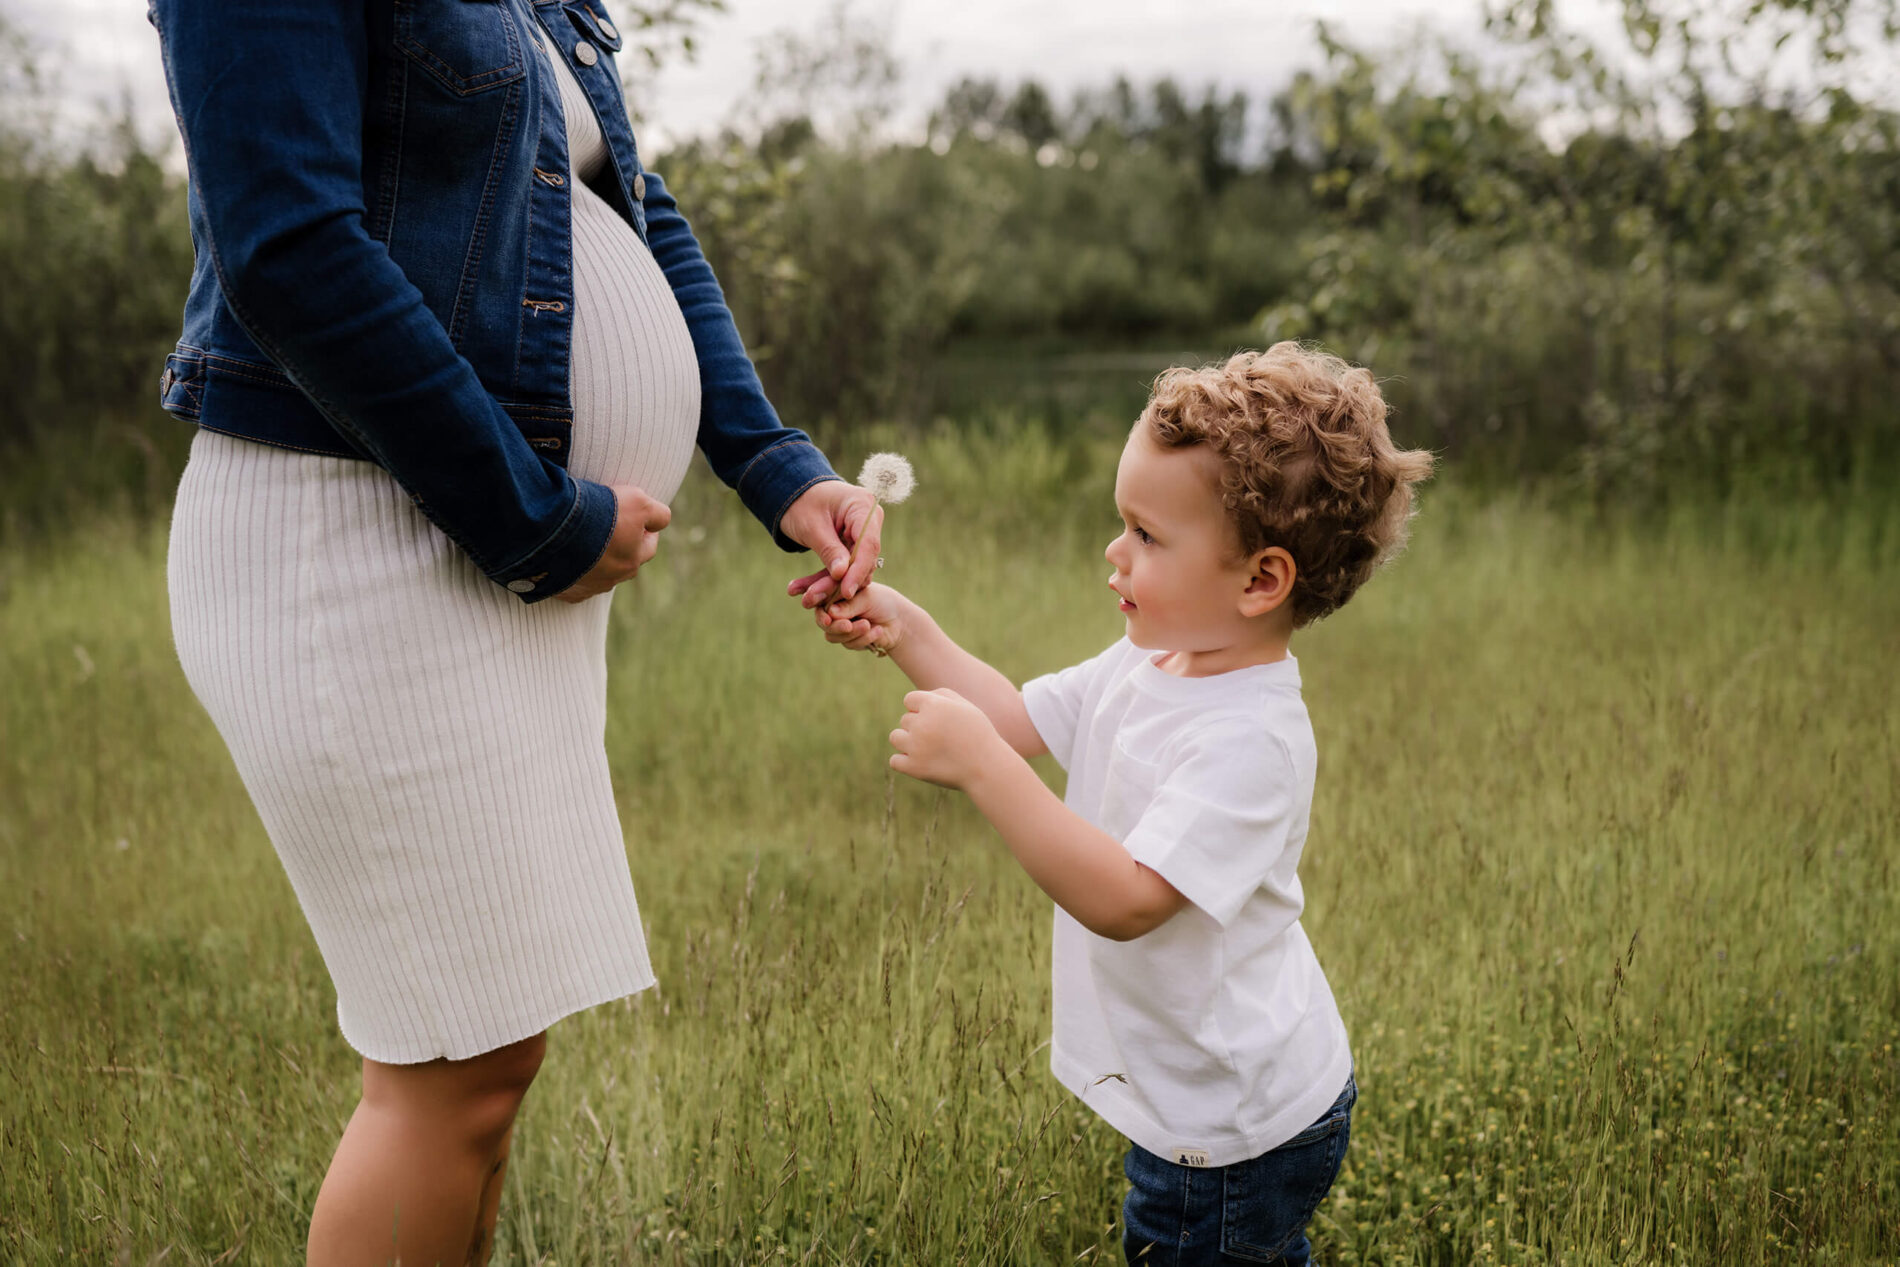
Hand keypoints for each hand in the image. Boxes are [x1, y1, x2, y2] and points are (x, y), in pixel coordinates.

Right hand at [554, 484, 670, 602]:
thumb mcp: (638, 501)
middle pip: (622, 563)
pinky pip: (570, 581)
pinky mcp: (561, 589)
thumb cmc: (600, 513)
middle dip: (621, 547)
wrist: (552, 527)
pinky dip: (570, 568)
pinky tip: (563, 554)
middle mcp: (611, 579)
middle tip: (610, 527)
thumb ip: (658, 513)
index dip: (645, 530)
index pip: (648, 546)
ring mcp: (584, 587)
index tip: (638, 519)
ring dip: (594, 558)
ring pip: (595, 573)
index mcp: (631, 561)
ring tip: (583, 538)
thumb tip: (660, 521)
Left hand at [781, 480, 882, 607]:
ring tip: (804, 596)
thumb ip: (829, 550)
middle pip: (862, 559)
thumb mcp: (812, 527)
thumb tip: (842, 575)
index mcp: (863, 507)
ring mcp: (862, 533)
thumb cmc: (801, 502)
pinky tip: (803, 588)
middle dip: (838, 582)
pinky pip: (844, 566)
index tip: (845, 592)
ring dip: (829, 584)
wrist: (793, 492)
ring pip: (852, 568)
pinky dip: (825, 578)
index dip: (858, 571)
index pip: (868, 545)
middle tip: (813, 598)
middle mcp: (869, 520)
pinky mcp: (853, 545)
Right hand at [815, 583, 907, 654]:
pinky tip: (877, 631)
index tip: (827, 618)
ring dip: (852, 632)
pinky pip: (848, 644)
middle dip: (835, 626)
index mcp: (835, 593)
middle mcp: (833, 609)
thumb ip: (849, 606)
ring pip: (832, 635)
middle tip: (848, 625)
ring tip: (868, 625)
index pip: (818, 599)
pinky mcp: (847, 640)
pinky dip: (863, 639)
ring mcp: (839, 625)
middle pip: (822, 621)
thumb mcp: (867, 598)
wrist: (900, 621)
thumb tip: (830, 613)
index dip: (820, 610)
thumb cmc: (883, 602)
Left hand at [889, 689, 1009, 789]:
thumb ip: (940, 695)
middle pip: (905, 720)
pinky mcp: (914, 768)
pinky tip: (921, 762)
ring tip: (928, 749)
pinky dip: (905, 762)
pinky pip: (894, 760)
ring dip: (908, 742)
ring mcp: (916, 747)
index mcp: (934, 705)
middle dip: (919, 727)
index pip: (909, 700)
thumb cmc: (977, 734)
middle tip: (940, 738)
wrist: (987, 767)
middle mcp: (922, 724)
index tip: (936, 720)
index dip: (921, 709)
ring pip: (896, 737)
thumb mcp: (965, 707)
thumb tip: (914, 700)